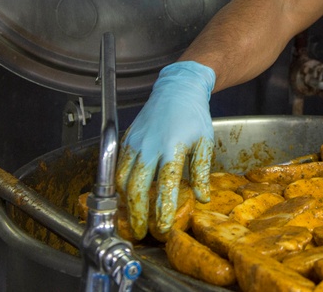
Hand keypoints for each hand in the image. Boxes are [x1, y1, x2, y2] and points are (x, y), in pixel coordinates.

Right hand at [116, 61, 214, 238]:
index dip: (163, 208)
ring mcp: (135, 142)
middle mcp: (150, 146)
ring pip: (122, 179)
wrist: (177, 89)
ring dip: (125, 203)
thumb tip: (202, 198)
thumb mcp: (205, 141)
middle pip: (137, 186)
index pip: (166, 184)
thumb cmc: (193, 115)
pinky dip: (118, 186)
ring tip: (131, 219)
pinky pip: (117, 167)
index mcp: (173, 147)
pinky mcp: (127, 140)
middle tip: (142, 232)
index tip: (163, 227)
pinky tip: (124, 198)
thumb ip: (201, 171)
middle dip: (137, 213)